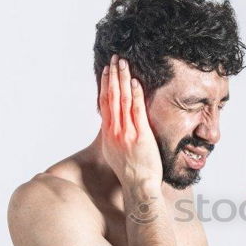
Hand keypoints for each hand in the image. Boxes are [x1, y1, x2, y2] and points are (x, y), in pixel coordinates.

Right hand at [99, 54, 161, 186]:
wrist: (138, 187)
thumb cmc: (130, 173)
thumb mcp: (115, 153)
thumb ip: (114, 137)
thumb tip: (113, 126)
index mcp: (108, 134)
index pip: (105, 103)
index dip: (106, 85)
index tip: (107, 71)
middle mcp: (115, 130)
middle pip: (112, 97)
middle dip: (113, 76)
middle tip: (114, 59)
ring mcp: (126, 132)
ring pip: (123, 100)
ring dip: (122, 79)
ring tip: (123, 63)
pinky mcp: (140, 135)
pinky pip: (137, 110)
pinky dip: (135, 95)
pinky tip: (134, 81)